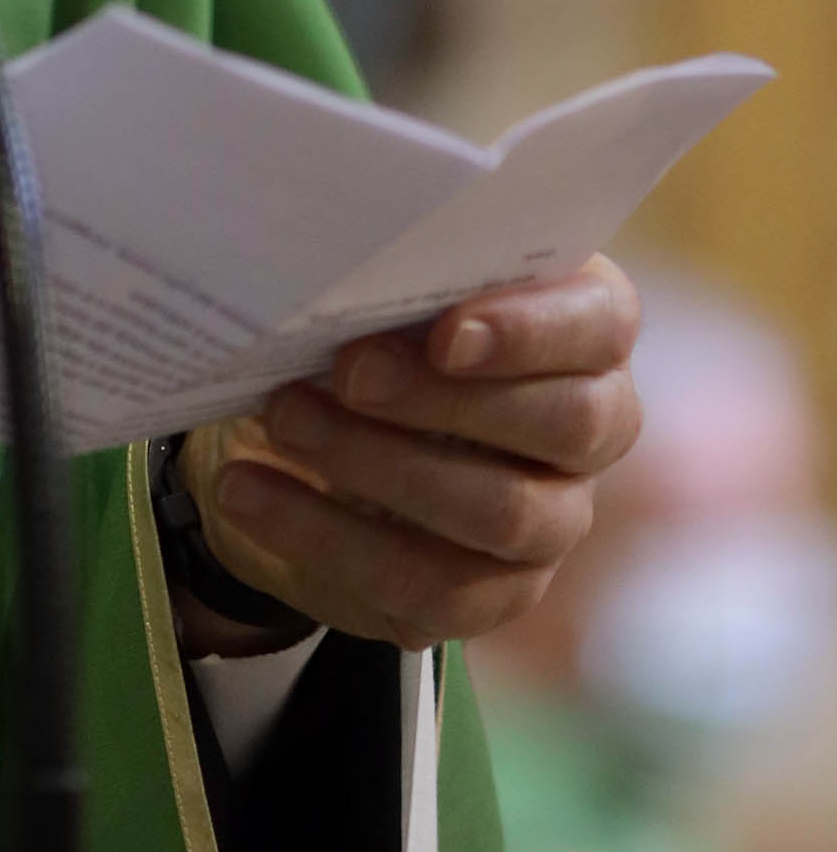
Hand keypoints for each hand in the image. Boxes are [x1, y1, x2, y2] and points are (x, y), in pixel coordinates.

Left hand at [176, 255, 643, 655]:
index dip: (532, 331)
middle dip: (445, 399)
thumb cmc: (375, 324)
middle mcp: (589, 429)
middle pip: (566, 423)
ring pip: (501, 512)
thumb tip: (339, 259)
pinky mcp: (491, 593)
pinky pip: (430, 587)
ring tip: (283, 419)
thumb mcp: (385, 285)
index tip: (444, 332)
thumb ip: (392, 269)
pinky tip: (250, 493)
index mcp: (583, 329)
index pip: (601, 324)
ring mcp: (553, 520)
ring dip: (377, 464)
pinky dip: (325, 538)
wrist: (318, 429)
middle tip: (346, 372)